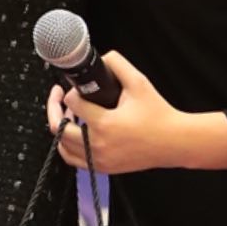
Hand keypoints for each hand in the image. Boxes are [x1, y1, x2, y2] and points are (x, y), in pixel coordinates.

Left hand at [50, 51, 184, 174]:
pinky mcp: (103, 168)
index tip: (75, 87)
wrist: (173, 142)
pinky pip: (74, 160)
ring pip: (62, 146)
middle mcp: (98, 145)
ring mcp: (99, 159)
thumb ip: (118, 65)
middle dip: (54, 108)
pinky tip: (76, 133)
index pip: (72, 104)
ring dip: (60, 129)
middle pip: (58, 128)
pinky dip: (68, 146)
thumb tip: (103, 57)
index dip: (70, 92)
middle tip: (58, 96)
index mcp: (105, 124)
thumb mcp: (139, 83)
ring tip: (67, 115)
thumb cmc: (158, 115)